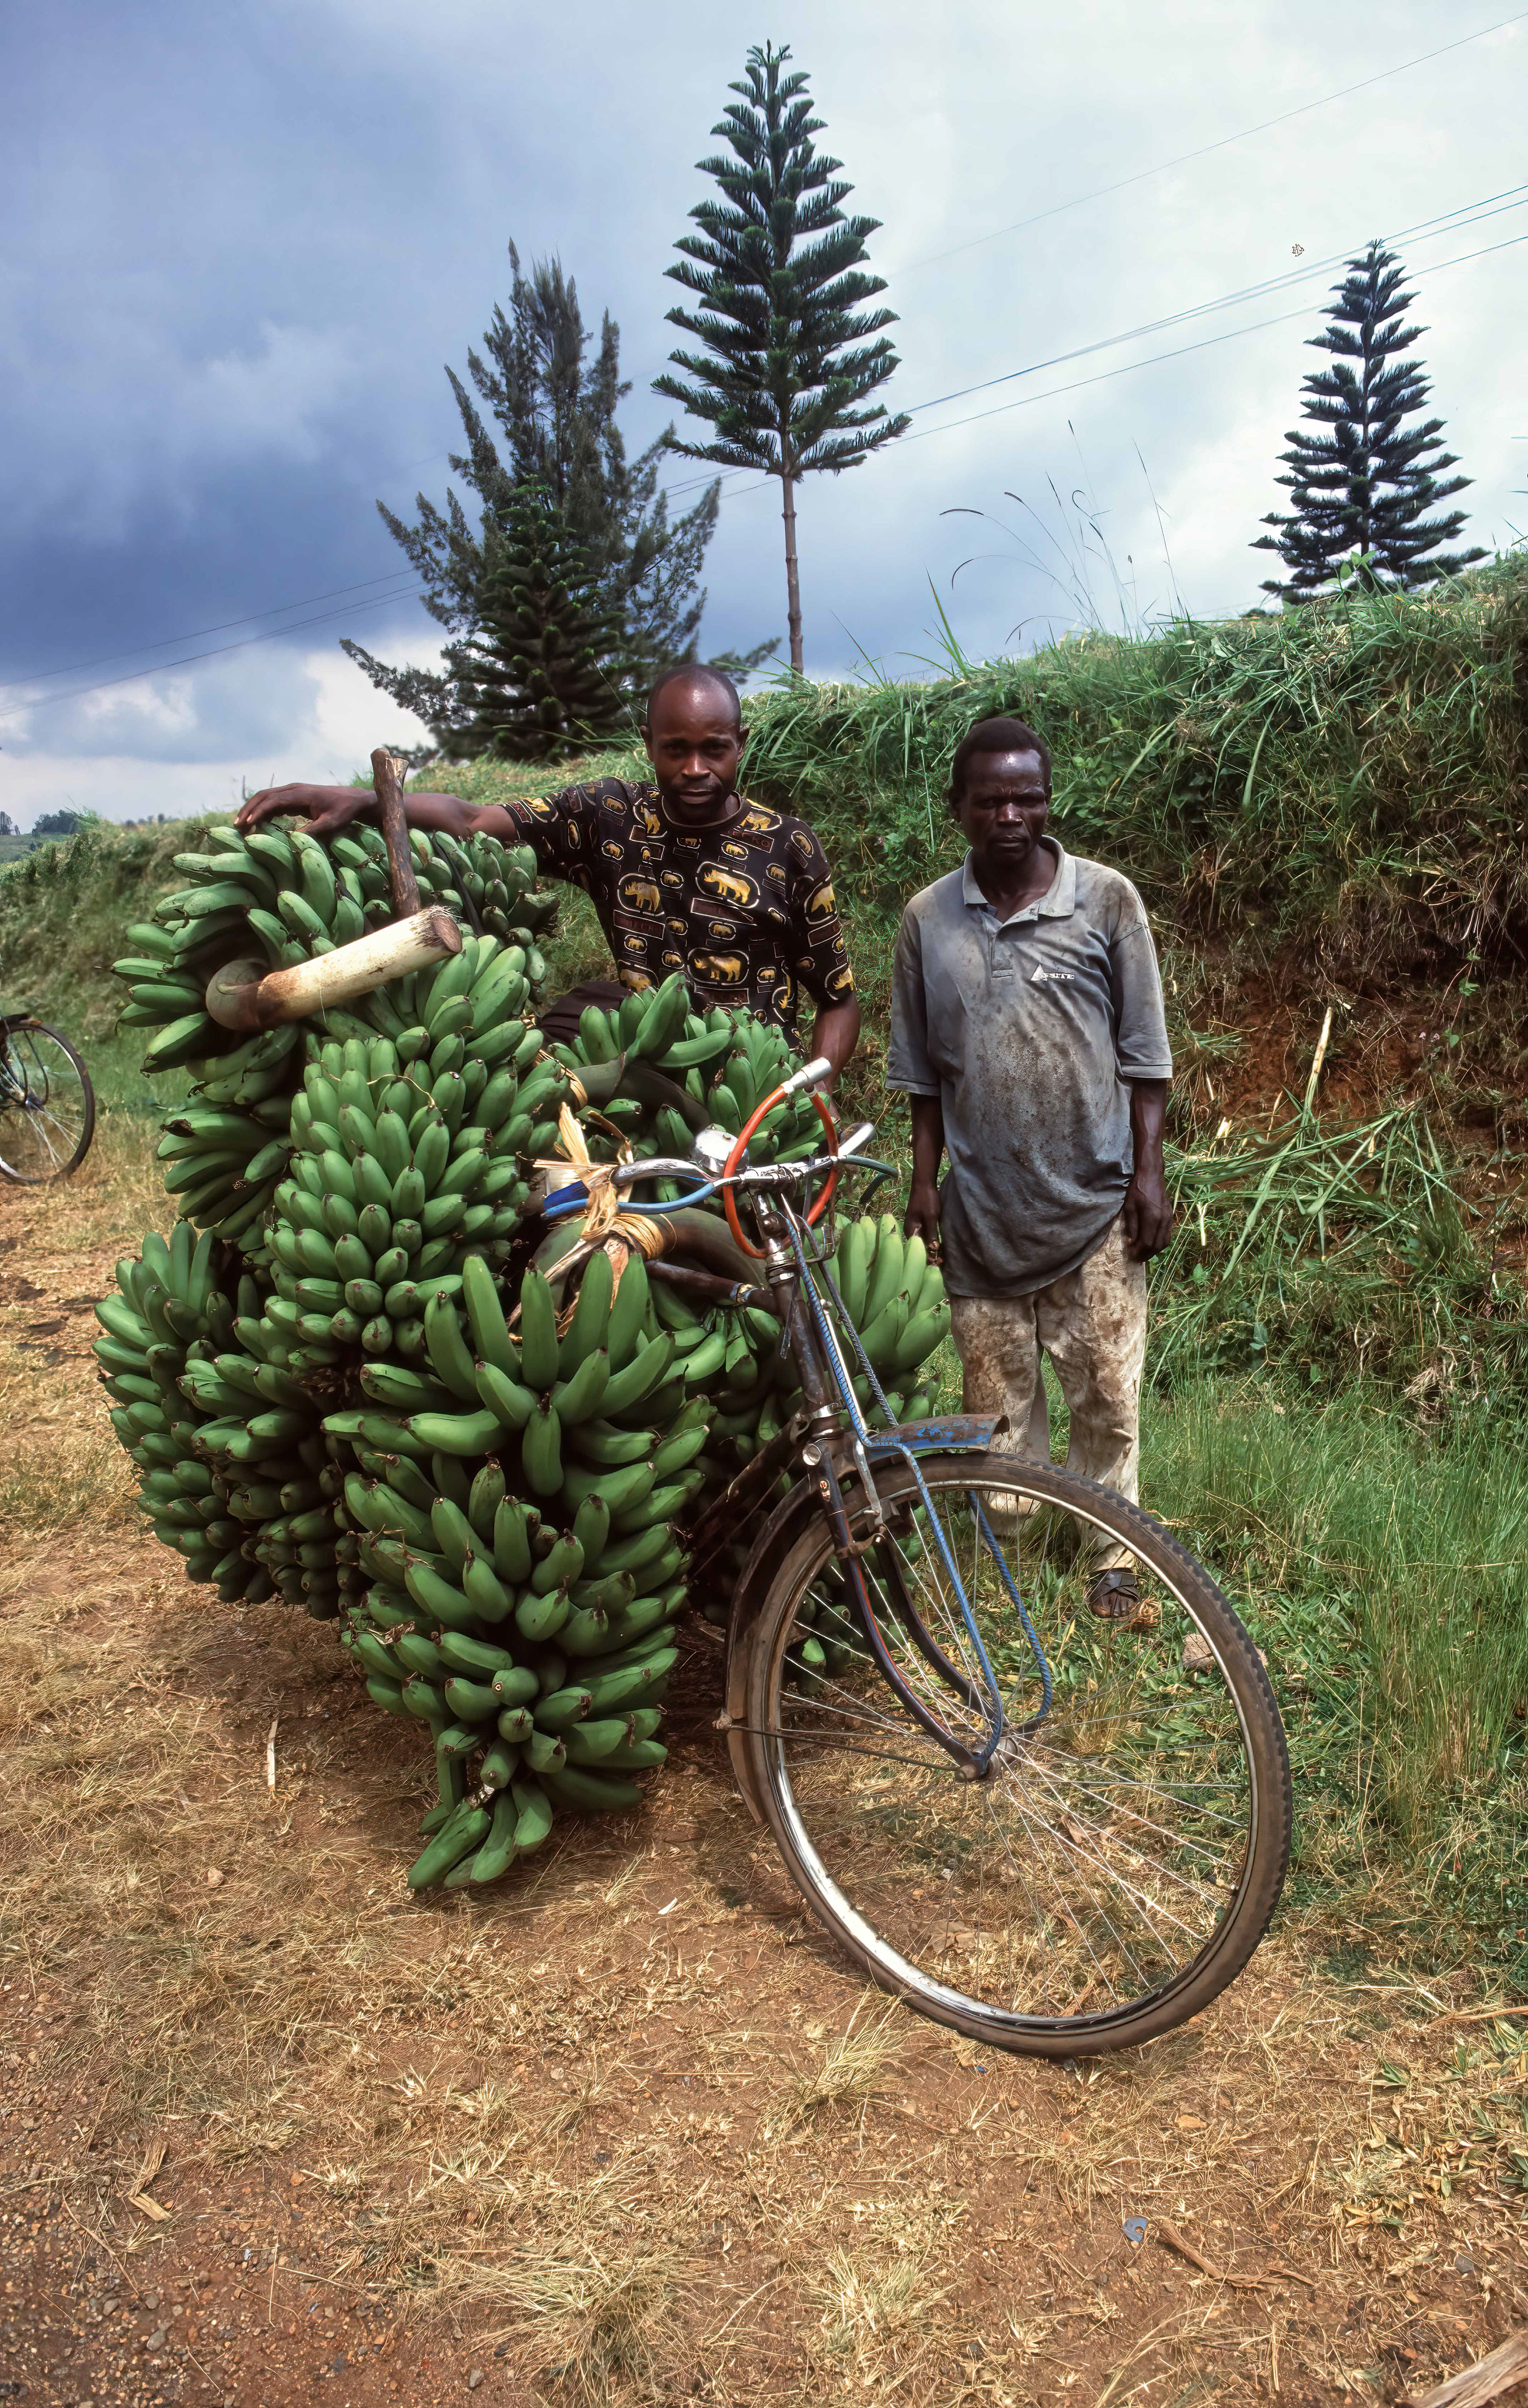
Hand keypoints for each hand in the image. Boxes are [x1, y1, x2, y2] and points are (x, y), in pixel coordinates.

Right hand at [235, 782, 365, 838]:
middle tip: (236, 826)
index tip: (247, 824)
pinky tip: (256, 825)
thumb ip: (314, 830)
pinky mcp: (293, 798)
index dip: (258, 811)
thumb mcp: (332, 823)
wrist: (354, 799)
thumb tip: (293, 839)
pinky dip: (262, 812)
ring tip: (241, 827)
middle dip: (248, 810)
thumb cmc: (344, 811)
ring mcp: (292, 792)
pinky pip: (273, 803)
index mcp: (300, 794)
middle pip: (263, 796)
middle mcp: (293, 789)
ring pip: (266, 798)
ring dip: (252, 810)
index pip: (273, 800)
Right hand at [903, 1177, 941, 1261]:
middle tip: (942, 1262)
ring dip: (931, 1249)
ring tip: (941, 1256)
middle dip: (930, 1255)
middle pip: (919, 1247)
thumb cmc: (927, 1199)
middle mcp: (910, 1230)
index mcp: (910, 1230)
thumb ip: (931, 1233)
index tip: (938, 1262)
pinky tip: (938, 1245)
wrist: (923, 1184)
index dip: (928, 1257)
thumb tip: (934, 1249)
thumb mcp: (931, 1217)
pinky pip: (924, 1236)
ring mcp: (914, 1227)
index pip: (918, 1249)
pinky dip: (930, 1241)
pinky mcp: (919, 1223)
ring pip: (922, 1242)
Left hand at [1122, 1166, 1173, 1259]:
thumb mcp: (1129, 1207)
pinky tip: (1151, 1243)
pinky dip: (1160, 1242)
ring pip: (1165, 1242)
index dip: (1139, 1251)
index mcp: (1152, 1217)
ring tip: (1144, 1253)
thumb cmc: (1137, 1189)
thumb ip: (1131, 1226)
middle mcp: (1163, 1220)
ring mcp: (1169, 1218)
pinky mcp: (1171, 1216)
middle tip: (1137, 1258)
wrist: (1152, 1175)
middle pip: (1157, 1245)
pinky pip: (1167, 1234)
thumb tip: (1131, 1241)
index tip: (1131, 1255)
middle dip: (1147, 1254)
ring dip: (1155, 1251)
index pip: (1146, 1242)